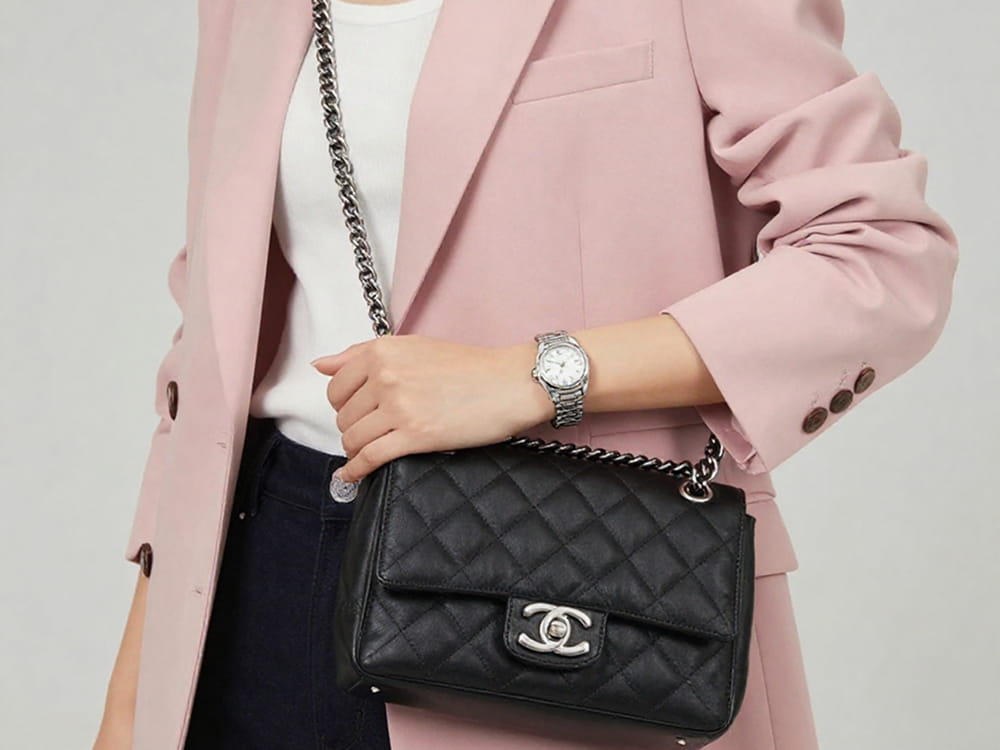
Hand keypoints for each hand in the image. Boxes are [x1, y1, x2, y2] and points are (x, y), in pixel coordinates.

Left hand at [311, 335, 553, 482]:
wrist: (508, 383)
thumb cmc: (468, 366)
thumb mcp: (412, 347)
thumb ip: (360, 355)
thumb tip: (320, 365)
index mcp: (382, 352)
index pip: (336, 387)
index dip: (342, 405)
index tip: (355, 412)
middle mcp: (386, 376)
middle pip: (343, 416)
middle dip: (352, 428)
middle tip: (371, 431)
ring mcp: (399, 407)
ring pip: (353, 438)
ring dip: (356, 449)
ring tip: (370, 449)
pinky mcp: (415, 435)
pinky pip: (370, 457)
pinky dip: (357, 470)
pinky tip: (354, 475)